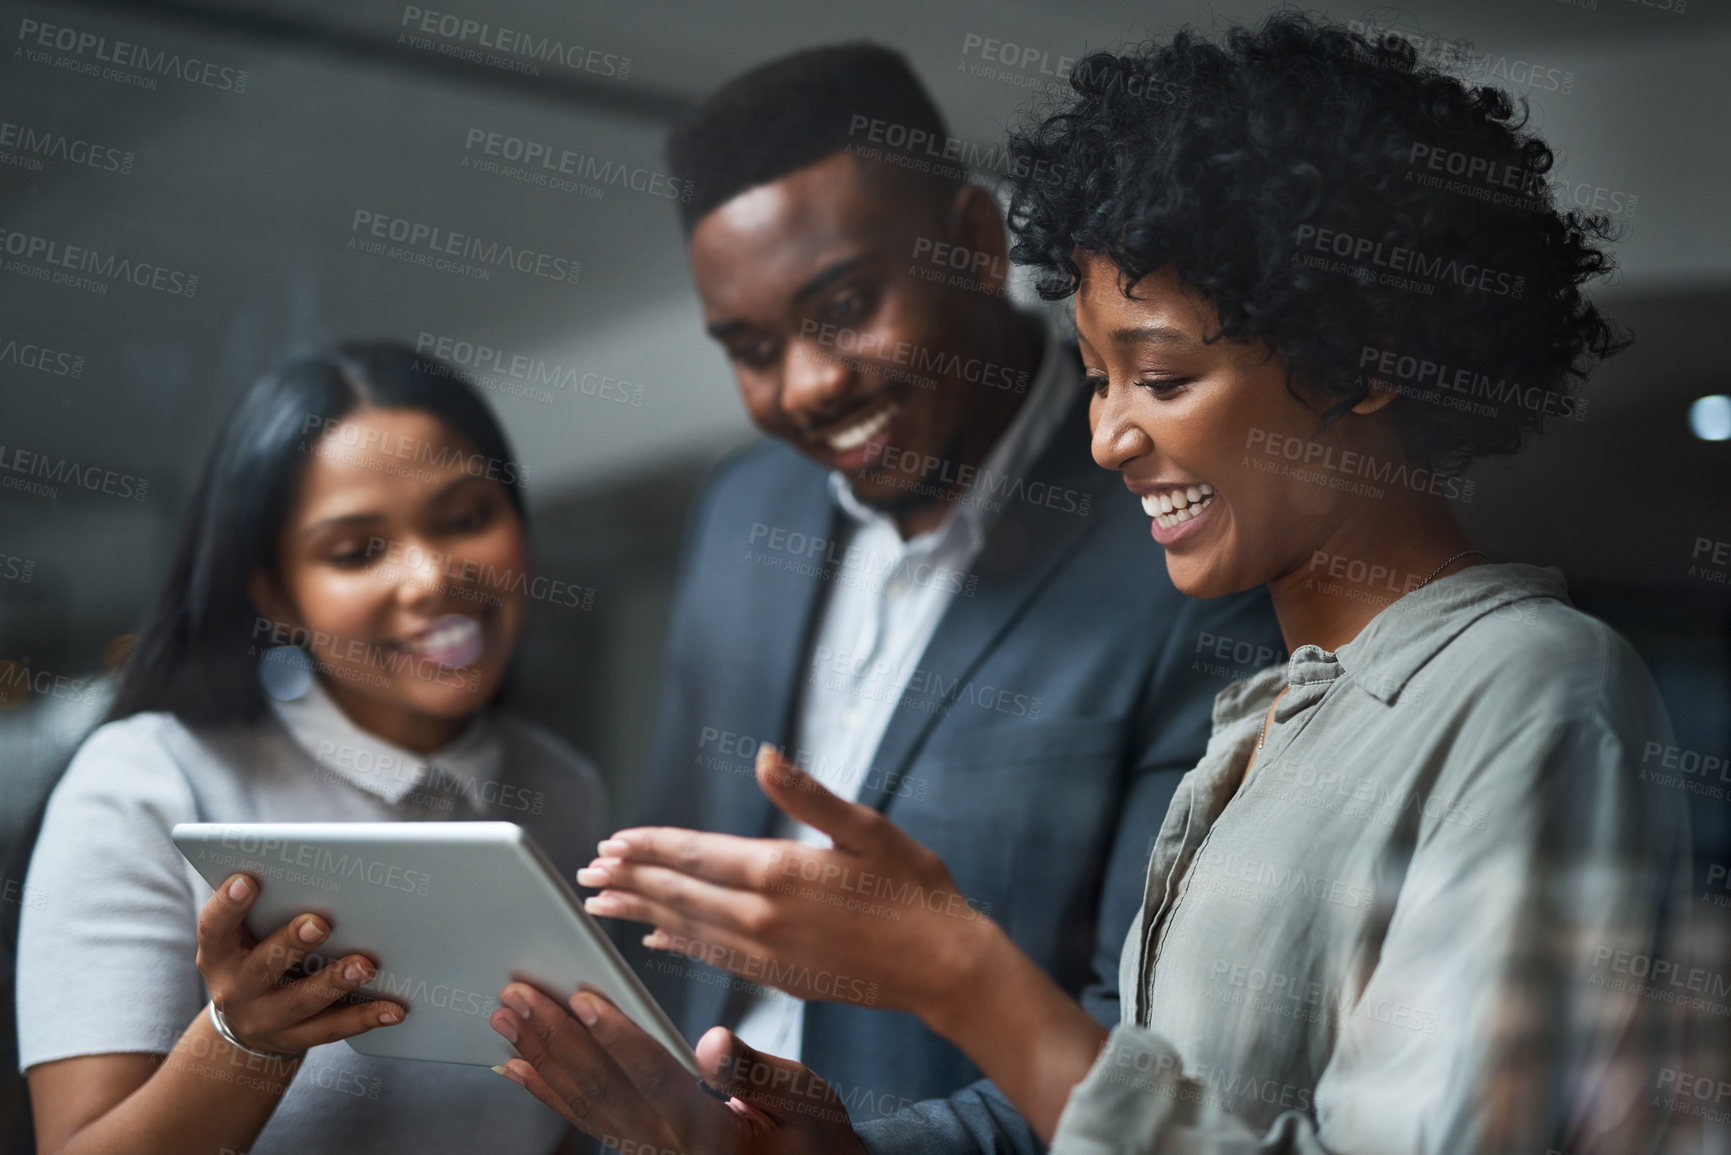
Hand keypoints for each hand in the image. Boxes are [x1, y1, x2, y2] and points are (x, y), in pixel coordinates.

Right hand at [195, 873, 404, 1055]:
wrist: (246, 1025)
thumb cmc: (255, 957)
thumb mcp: (243, 937)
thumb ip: (266, 908)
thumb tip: (318, 870)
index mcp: (219, 954)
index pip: (214, 927)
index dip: (228, 905)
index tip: (247, 880)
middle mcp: (235, 989)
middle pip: (261, 967)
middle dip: (291, 943)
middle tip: (320, 922)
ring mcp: (265, 1019)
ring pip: (302, 1001)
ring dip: (335, 981)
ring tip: (366, 964)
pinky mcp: (296, 1039)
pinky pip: (333, 1029)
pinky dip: (366, 1017)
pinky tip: (394, 1009)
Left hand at [490, 983, 863, 1154]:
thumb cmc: (815, 1139)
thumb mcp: (804, 1101)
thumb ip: (754, 1071)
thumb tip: (710, 1041)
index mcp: (708, 1130)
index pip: (651, 1075)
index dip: (615, 1036)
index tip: (581, 996)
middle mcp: (667, 1145)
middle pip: (600, 1088)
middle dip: (554, 1038)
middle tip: (516, 996)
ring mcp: (648, 1151)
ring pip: (583, 1104)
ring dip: (540, 1058)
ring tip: (505, 1019)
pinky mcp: (641, 1148)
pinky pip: (587, 1121)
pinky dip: (548, 1092)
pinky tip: (520, 1065)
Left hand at [576, 744, 1000, 1020]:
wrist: (944, 965)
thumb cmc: (913, 887)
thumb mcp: (867, 827)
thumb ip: (806, 794)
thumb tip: (762, 755)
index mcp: (778, 872)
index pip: (692, 855)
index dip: (647, 848)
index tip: (610, 843)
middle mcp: (761, 917)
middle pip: (677, 895)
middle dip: (629, 882)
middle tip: (588, 875)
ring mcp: (767, 954)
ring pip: (687, 930)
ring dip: (642, 915)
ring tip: (604, 907)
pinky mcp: (780, 978)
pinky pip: (714, 957)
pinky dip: (680, 944)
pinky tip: (661, 939)